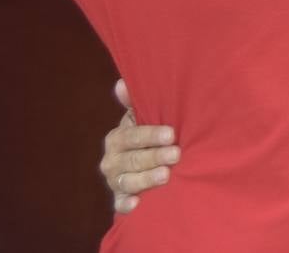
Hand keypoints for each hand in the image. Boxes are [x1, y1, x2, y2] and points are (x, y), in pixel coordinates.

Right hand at [99, 79, 179, 213]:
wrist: (140, 167)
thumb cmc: (145, 137)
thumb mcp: (139, 120)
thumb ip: (133, 103)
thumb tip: (121, 83)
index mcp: (116, 138)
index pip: (131, 136)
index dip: (150, 135)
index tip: (171, 134)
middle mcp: (111, 160)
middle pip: (132, 159)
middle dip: (155, 156)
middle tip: (176, 154)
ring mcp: (115, 181)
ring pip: (129, 181)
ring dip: (147, 179)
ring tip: (167, 175)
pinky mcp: (119, 199)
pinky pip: (120, 204)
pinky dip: (126, 204)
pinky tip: (137, 204)